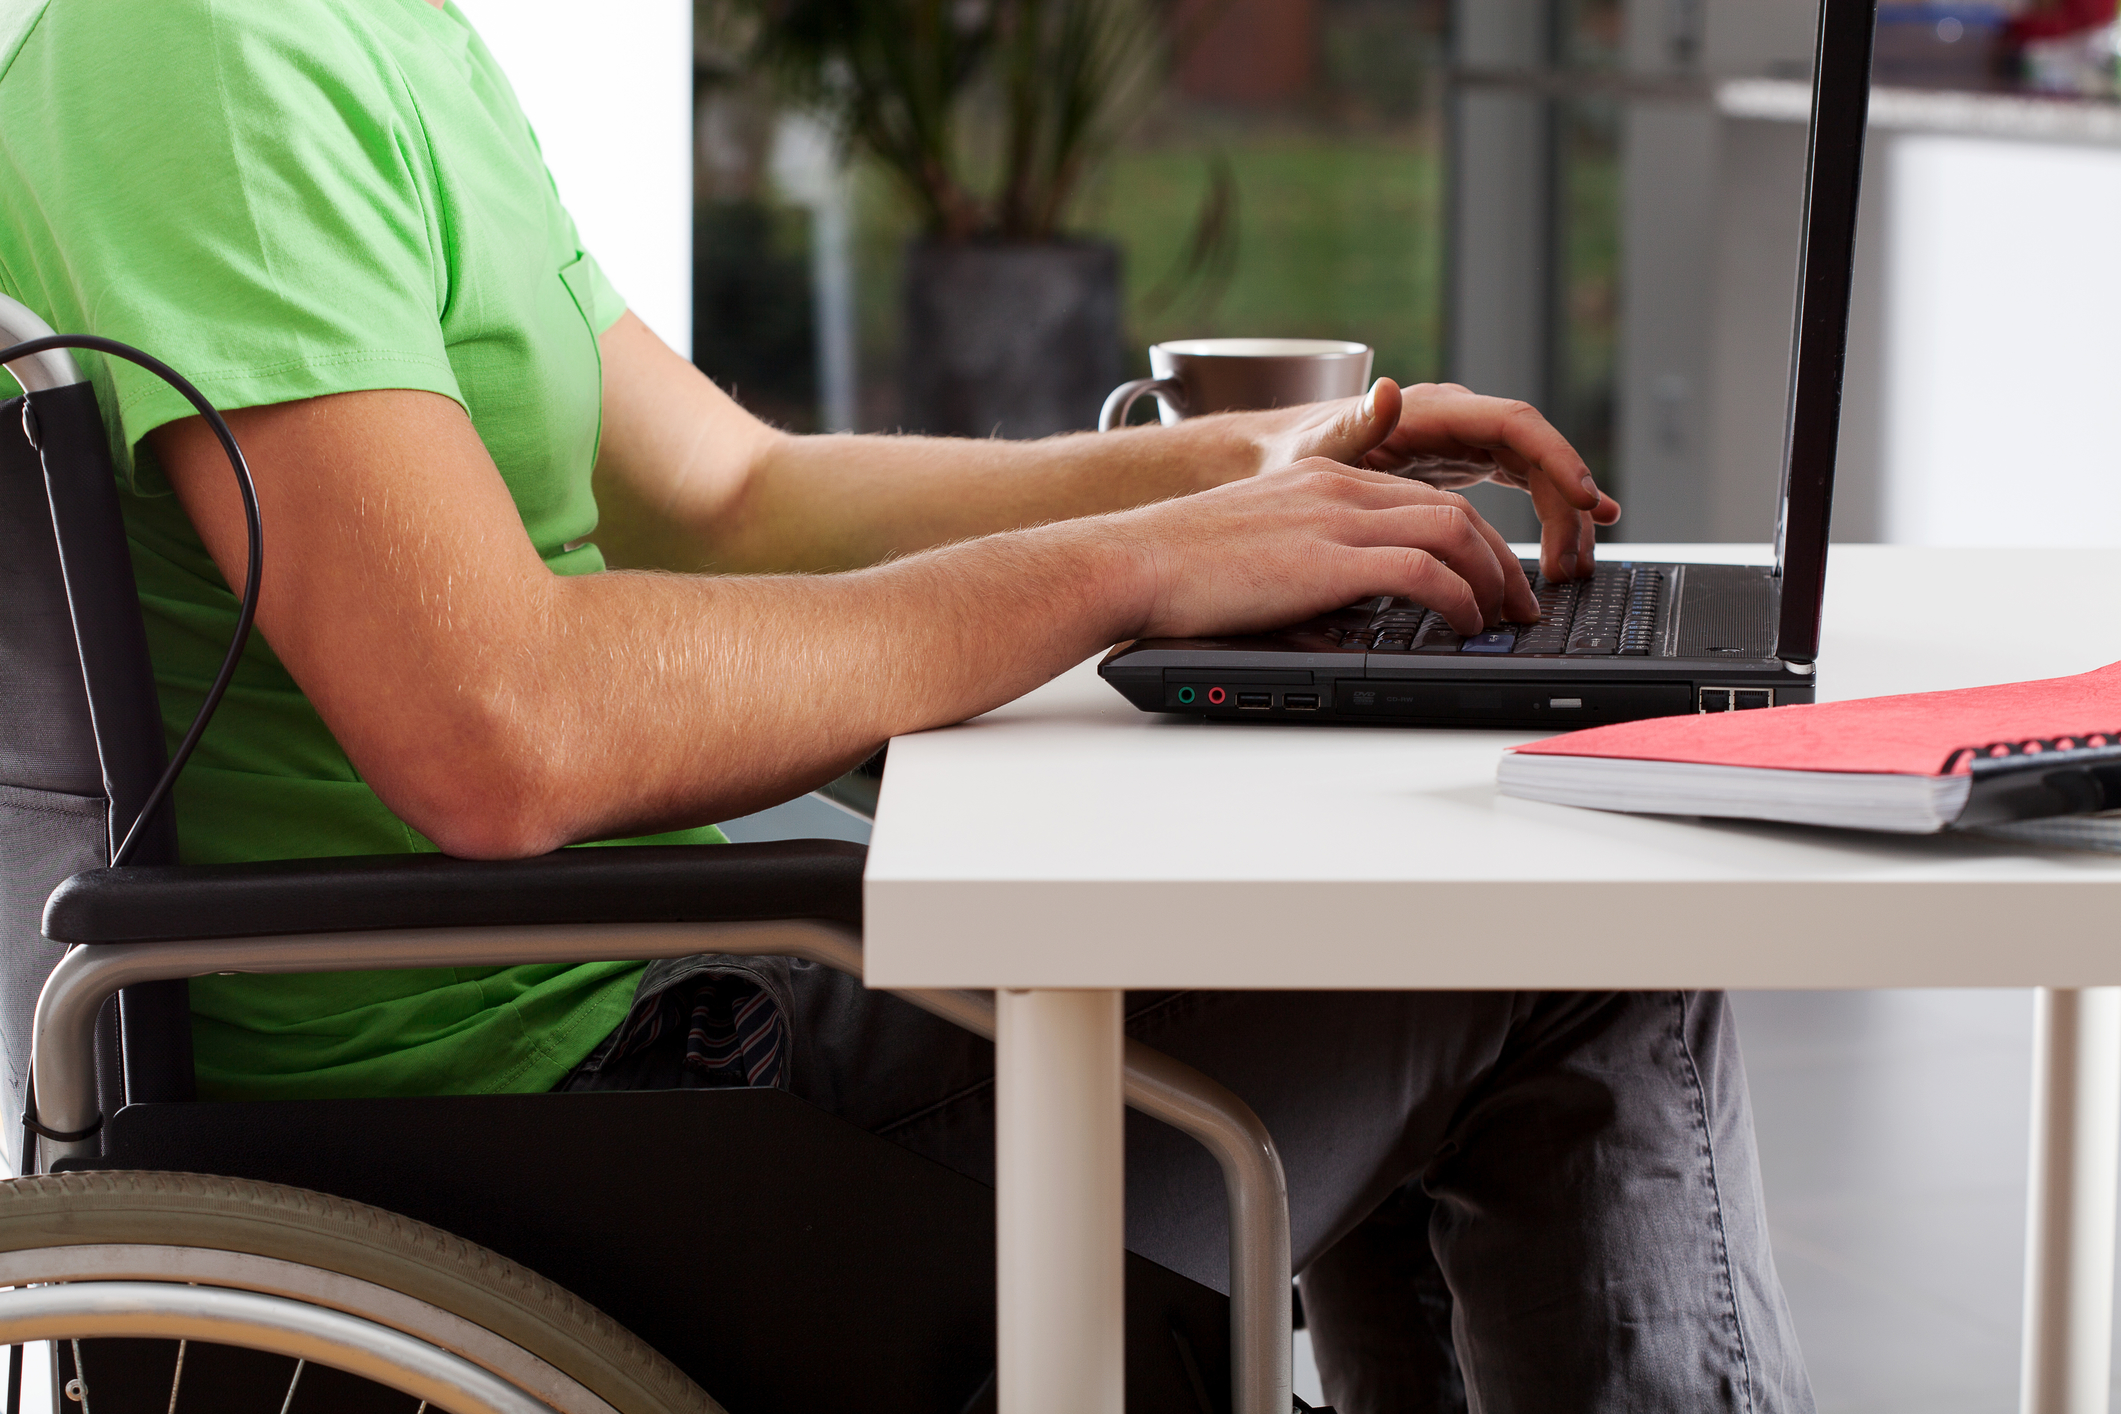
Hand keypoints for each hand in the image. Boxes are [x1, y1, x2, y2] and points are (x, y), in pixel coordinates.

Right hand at [1109, 458, 1539, 640]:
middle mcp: (1337, 486)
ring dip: (1492, 579)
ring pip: (1453, 531)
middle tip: (1518, 604)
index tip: (1489, 576)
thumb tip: (1342, 600)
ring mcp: (1335, 518)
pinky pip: (1423, 571)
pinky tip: (1464, 623)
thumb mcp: (1257, 540)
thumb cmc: (1177, 565)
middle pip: (1452, 509)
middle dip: (1500, 558)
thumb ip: (1308, 551)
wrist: (1132, 561)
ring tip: (1503, 619)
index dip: (1471, 537)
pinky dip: (1458, 597)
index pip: (1422, 497)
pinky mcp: (1329, 559)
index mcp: (1321, 476)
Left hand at [1255, 378, 1621, 583]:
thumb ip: (1356, 423)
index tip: (1584, 498)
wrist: (1275, 457)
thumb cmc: (1293, 453)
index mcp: (1432, 411)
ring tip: (1574, 571)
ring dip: (1562, 519)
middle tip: (1571, 566)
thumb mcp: (1320, 446)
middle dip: (1566, 506)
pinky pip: (1520, 485)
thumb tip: (1385, 390)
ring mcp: (1463, 442)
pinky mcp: (1463, 464)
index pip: (1514, 425)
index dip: (1557, 459)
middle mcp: (1457, 420)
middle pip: (1536, 453)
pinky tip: (1573, 545)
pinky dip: (1548, 514)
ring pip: (1535, 473)